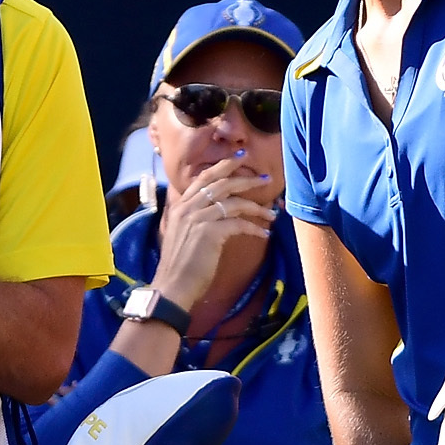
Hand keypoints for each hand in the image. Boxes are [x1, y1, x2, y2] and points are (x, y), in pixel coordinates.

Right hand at [150, 157, 277, 305]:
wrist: (173, 286)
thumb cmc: (180, 265)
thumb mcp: (184, 234)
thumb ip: (196, 218)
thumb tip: (218, 210)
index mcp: (181, 206)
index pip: (204, 178)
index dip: (223, 166)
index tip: (240, 159)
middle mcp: (188, 208)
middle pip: (222, 184)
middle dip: (246, 179)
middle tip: (266, 179)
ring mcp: (198, 219)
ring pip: (234, 203)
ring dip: (257, 208)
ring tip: (271, 213)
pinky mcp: (210, 233)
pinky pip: (239, 224)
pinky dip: (254, 228)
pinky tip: (264, 234)